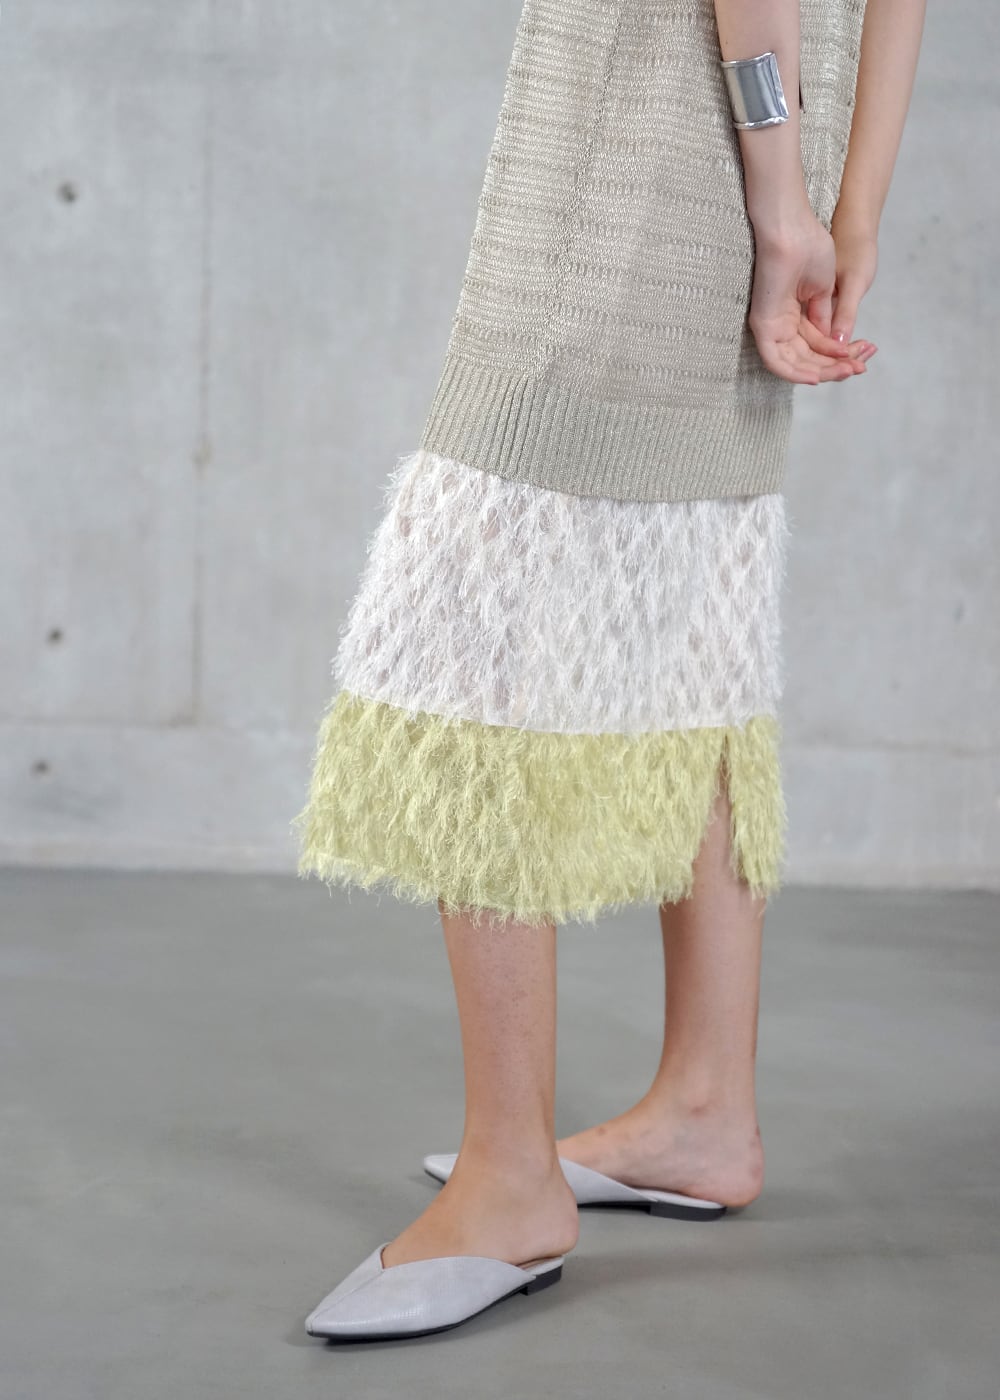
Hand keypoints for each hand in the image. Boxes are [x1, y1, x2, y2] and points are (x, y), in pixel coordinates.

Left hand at [748, 207, 871, 384]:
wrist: (798, 231)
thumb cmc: (814, 248)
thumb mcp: (827, 290)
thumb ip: (827, 317)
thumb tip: (832, 343)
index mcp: (799, 315)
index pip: (819, 347)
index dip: (842, 355)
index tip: (865, 355)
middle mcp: (784, 324)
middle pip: (810, 359)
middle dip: (837, 366)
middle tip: (860, 367)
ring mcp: (773, 327)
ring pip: (796, 365)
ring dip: (823, 372)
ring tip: (848, 370)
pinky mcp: (764, 327)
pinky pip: (777, 362)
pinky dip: (796, 373)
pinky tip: (815, 377)